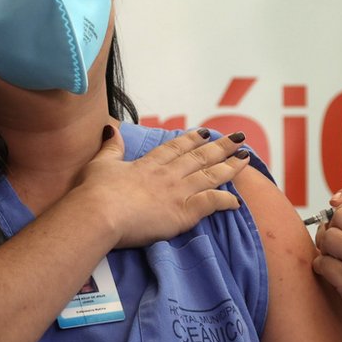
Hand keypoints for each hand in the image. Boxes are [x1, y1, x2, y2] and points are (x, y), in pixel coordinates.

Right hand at [70, 125, 250, 247]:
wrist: (100, 214)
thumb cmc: (95, 192)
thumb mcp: (101, 164)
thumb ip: (111, 147)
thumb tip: (111, 128)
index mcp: (149, 163)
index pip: (176, 148)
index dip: (193, 140)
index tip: (206, 133)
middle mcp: (168, 174)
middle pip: (200, 157)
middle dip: (222, 147)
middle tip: (239, 138)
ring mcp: (178, 191)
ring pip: (211, 176)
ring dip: (230, 167)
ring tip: (246, 158)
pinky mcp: (184, 212)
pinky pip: (211, 203)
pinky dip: (226, 201)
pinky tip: (237, 201)